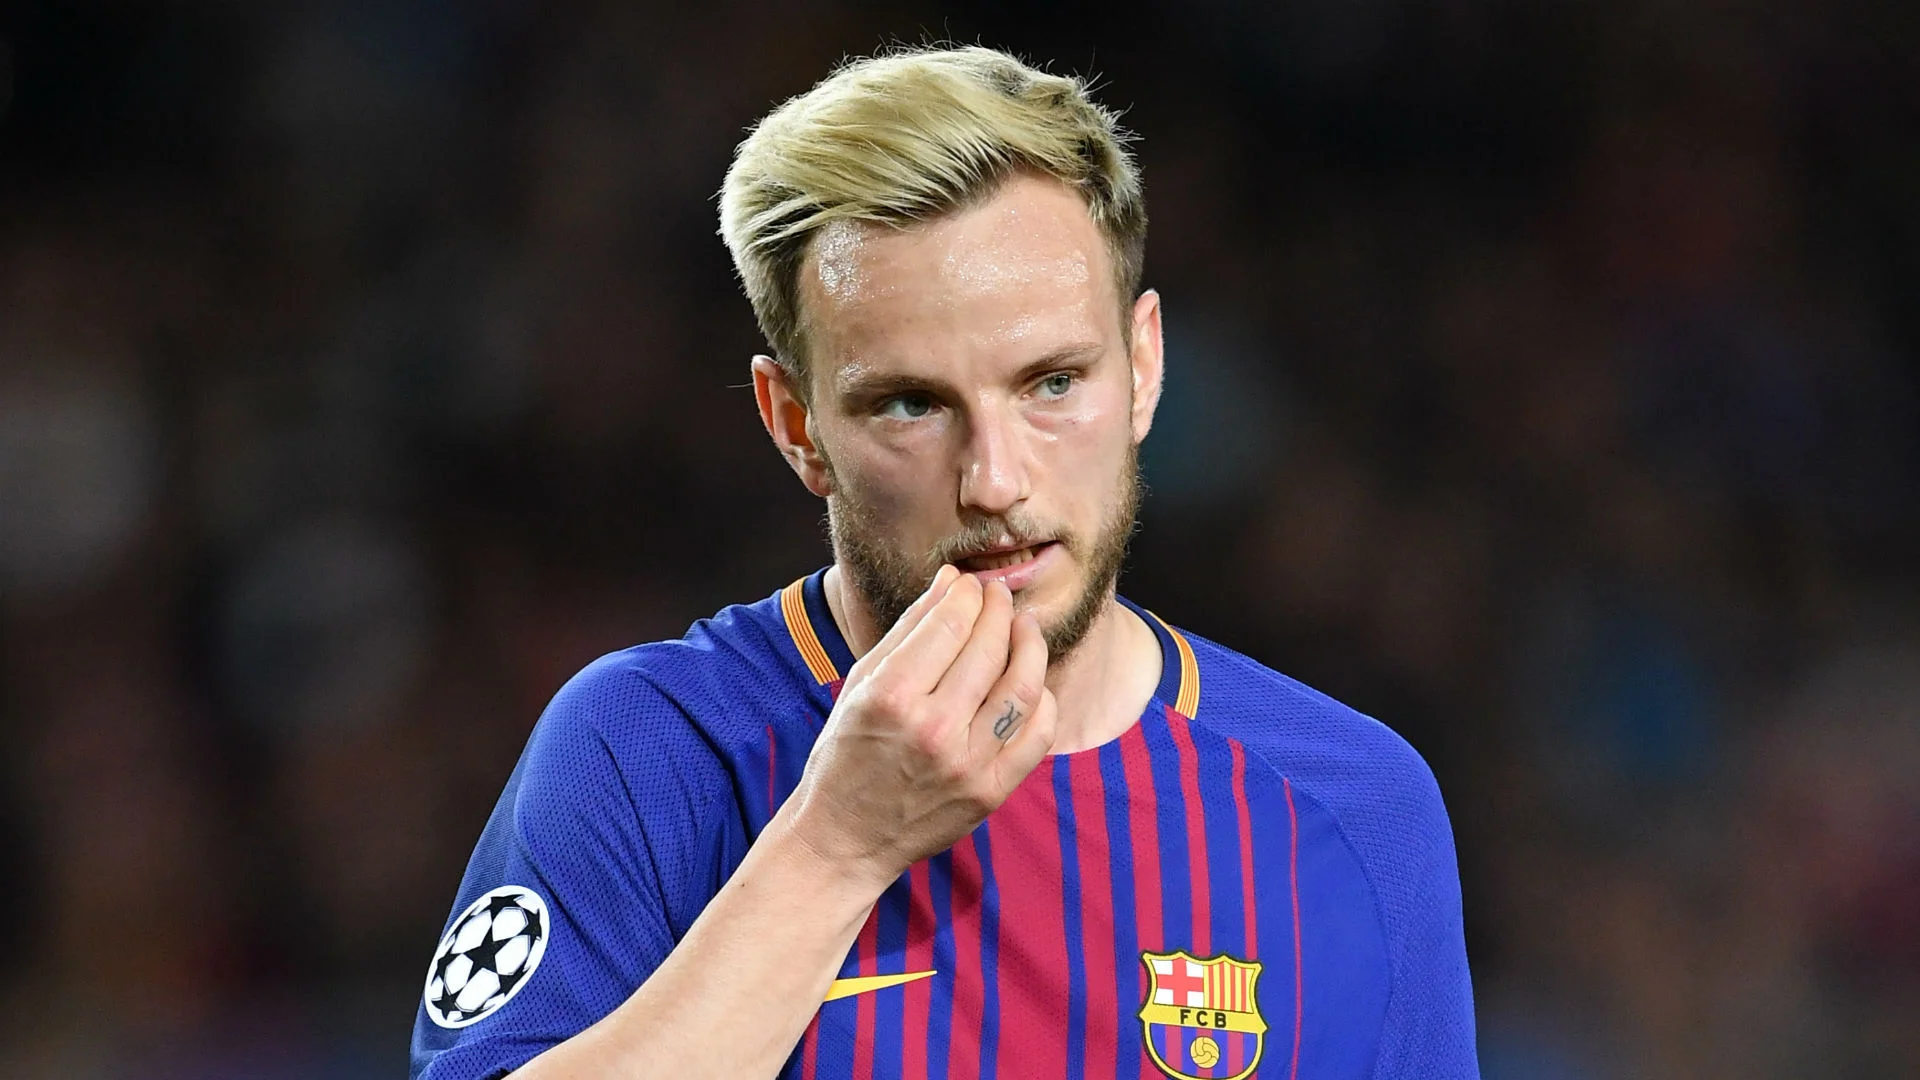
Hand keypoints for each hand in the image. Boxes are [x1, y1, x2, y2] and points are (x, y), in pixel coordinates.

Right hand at [781, 566, 1056, 890]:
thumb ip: (909, 629)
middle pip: (988, 647)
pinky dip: (1043, 700)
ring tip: (1024, 626)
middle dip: (1000, 609)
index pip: (950, 623)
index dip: (969, 594)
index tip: (972, 585)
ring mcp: (966, 764)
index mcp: (891, 696)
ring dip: (1031, 645)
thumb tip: (952, 581)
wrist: (844, 838)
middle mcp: (932, 729)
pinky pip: (1037, 735)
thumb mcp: (862, 684)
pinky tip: (1032, 682)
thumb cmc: (846, 753)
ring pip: (1022, 686)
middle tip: (1000, 596)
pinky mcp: (989, 792)